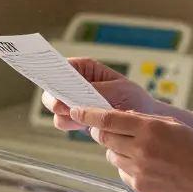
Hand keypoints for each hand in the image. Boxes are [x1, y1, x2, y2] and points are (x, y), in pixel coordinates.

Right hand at [42, 58, 156, 130]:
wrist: (143, 122)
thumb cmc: (134, 99)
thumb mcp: (117, 90)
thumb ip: (92, 92)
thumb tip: (69, 98)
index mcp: (84, 69)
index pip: (60, 66)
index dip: (50, 72)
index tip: (49, 81)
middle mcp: (75, 84)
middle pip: (51, 88)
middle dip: (54, 98)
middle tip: (63, 106)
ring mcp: (74, 102)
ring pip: (54, 107)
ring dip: (64, 114)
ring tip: (82, 118)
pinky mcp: (76, 118)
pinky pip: (63, 121)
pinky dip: (71, 124)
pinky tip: (85, 125)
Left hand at [69, 106, 192, 191]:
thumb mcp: (171, 124)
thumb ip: (142, 121)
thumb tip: (116, 119)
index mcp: (149, 128)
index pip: (106, 119)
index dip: (87, 114)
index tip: (74, 110)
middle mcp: (140, 149)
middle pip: (104, 138)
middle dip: (104, 132)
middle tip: (112, 130)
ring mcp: (139, 170)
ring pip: (112, 155)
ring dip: (118, 150)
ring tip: (142, 151)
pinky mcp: (140, 186)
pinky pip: (123, 172)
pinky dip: (128, 167)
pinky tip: (149, 166)